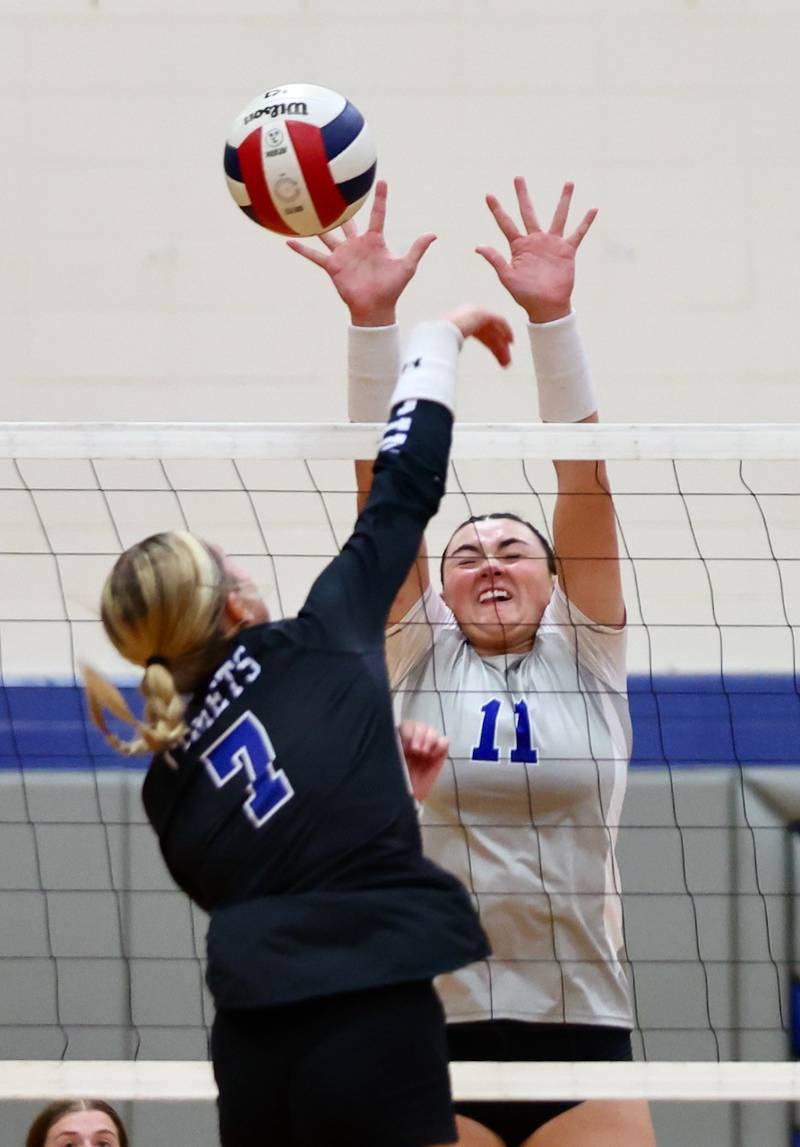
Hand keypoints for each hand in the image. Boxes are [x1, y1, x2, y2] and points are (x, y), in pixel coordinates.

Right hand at [287, 180, 435, 326]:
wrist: (376, 308)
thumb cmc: (392, 288)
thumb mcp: (406, 266)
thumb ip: (417, 248)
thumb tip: (433, 234)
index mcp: (375, 241)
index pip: (377, 215)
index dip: (380, 199)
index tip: (381, 181)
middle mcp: (357, 244)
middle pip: (347, 221)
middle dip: (341, 206)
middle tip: (332, 186)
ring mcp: (343, 254)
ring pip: (327, 234)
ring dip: (317, 223)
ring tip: (304, 207)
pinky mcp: (333, 266)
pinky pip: (314, 255)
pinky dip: (302, 249)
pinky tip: (288, 240)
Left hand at [399, 720, 448, 803]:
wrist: (409, 796)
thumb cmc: (398, 780)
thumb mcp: (391, 763)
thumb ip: (393, 750)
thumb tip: (392, 741)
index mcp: (400, 739)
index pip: (405, 725)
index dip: (407, 733)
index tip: (405, 746)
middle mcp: (414, 739)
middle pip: (419, 725)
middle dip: (418, 736)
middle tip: (415, 750)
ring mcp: (428, 745)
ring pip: (432, 730)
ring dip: (429, 739)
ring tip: (424, 753)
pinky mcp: (439, 753)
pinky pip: (444, 741)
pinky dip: (440, 745)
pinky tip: (433, 756)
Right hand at [443, 305, 513, 366]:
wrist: (439, 333)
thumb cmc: (438, 343)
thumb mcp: (447, 347)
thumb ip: (452, 350)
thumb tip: (449, 362)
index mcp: (462, 322)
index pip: (482, 335)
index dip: (492, 345)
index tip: (498, 356)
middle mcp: (471, 315)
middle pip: (490, 334)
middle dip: (498, 349)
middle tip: (505, 363)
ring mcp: (477, 312)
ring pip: (495, 330)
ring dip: (503, 346)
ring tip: (507, 361)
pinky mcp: (483, 313)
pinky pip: (499, 320)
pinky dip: (506, 330)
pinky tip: (511, 341)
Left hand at [476, 179, 596, 323]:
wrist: (546, 307)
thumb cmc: (525, 295)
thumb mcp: (507, 277)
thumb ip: (495, 260)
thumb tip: (477, 246)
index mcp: (519, 246)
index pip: (505, 223)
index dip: (497, 210)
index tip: (488, 195)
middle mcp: (535, 241)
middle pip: (528, 212)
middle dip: (523, 195)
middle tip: (518, 177)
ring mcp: (551, 244)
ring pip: (558, 217)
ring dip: (564, 200)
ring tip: (569, 183)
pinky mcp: (566, 251)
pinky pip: (578, 233)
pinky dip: (586, 222)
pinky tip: (593, 208)